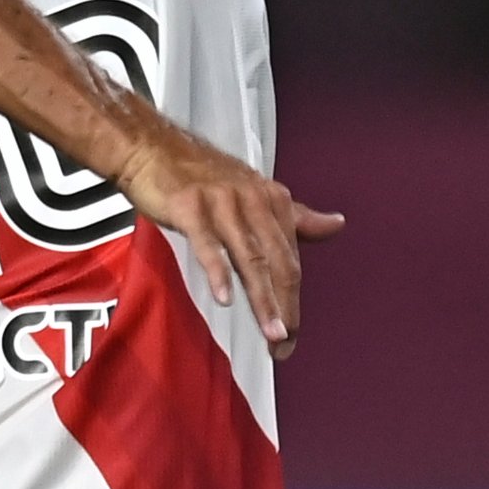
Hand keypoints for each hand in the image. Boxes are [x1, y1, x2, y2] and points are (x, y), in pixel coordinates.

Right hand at [114, 124, 344, 353]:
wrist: (152, 147)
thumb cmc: (201, 175)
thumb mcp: (256, 192)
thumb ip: (296, 217)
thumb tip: (337, 225)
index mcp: (272, 200)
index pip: (290, 259)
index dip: (294, 300)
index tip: (292, 333)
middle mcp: (252, 199)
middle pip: (277, 262)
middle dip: (284, 306)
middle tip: (284, 342)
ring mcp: (222, 202)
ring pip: (249, 258)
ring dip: (262, 299)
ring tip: (270, 331)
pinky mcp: (190, 206)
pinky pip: (208, 245)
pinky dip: (218, 273)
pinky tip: (224, 299)